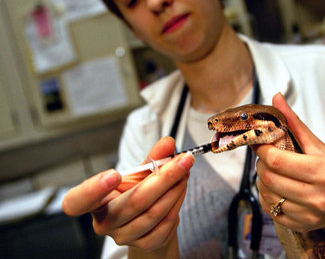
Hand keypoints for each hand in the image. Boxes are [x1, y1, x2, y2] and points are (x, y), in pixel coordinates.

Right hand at [62, 137, 193, 250]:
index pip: (77, 202)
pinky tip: (182, 188)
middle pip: (135, 201)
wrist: (147, 216)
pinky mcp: (145, 244)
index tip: (114, 174)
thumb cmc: (135, 192)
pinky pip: (166, 223)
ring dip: (176, 188)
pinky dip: (178, 202)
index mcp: (93, 202)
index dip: (92, 189)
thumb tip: (168, 143)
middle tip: (184, 159)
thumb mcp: (138, 173)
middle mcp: (104, 223)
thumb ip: (152, 158)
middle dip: (165, 177)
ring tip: (186, 170)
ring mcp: (124, 237)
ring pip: (155, 212)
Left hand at [254, 93, 324, 233]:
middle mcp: (317, 196)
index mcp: (322, 171)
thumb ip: (294, 123)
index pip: (277, 161)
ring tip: (272, 172)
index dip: (261, 150)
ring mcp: (309, 214)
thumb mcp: (318, 145)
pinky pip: (271, 211)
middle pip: (269, 178)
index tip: (259, 143)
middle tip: (266, 157)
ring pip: (267, 195)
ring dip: (262, 181)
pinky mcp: (302, 225)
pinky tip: (276, 188)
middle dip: (261, 164)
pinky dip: (267, 197)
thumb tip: (277, 98)